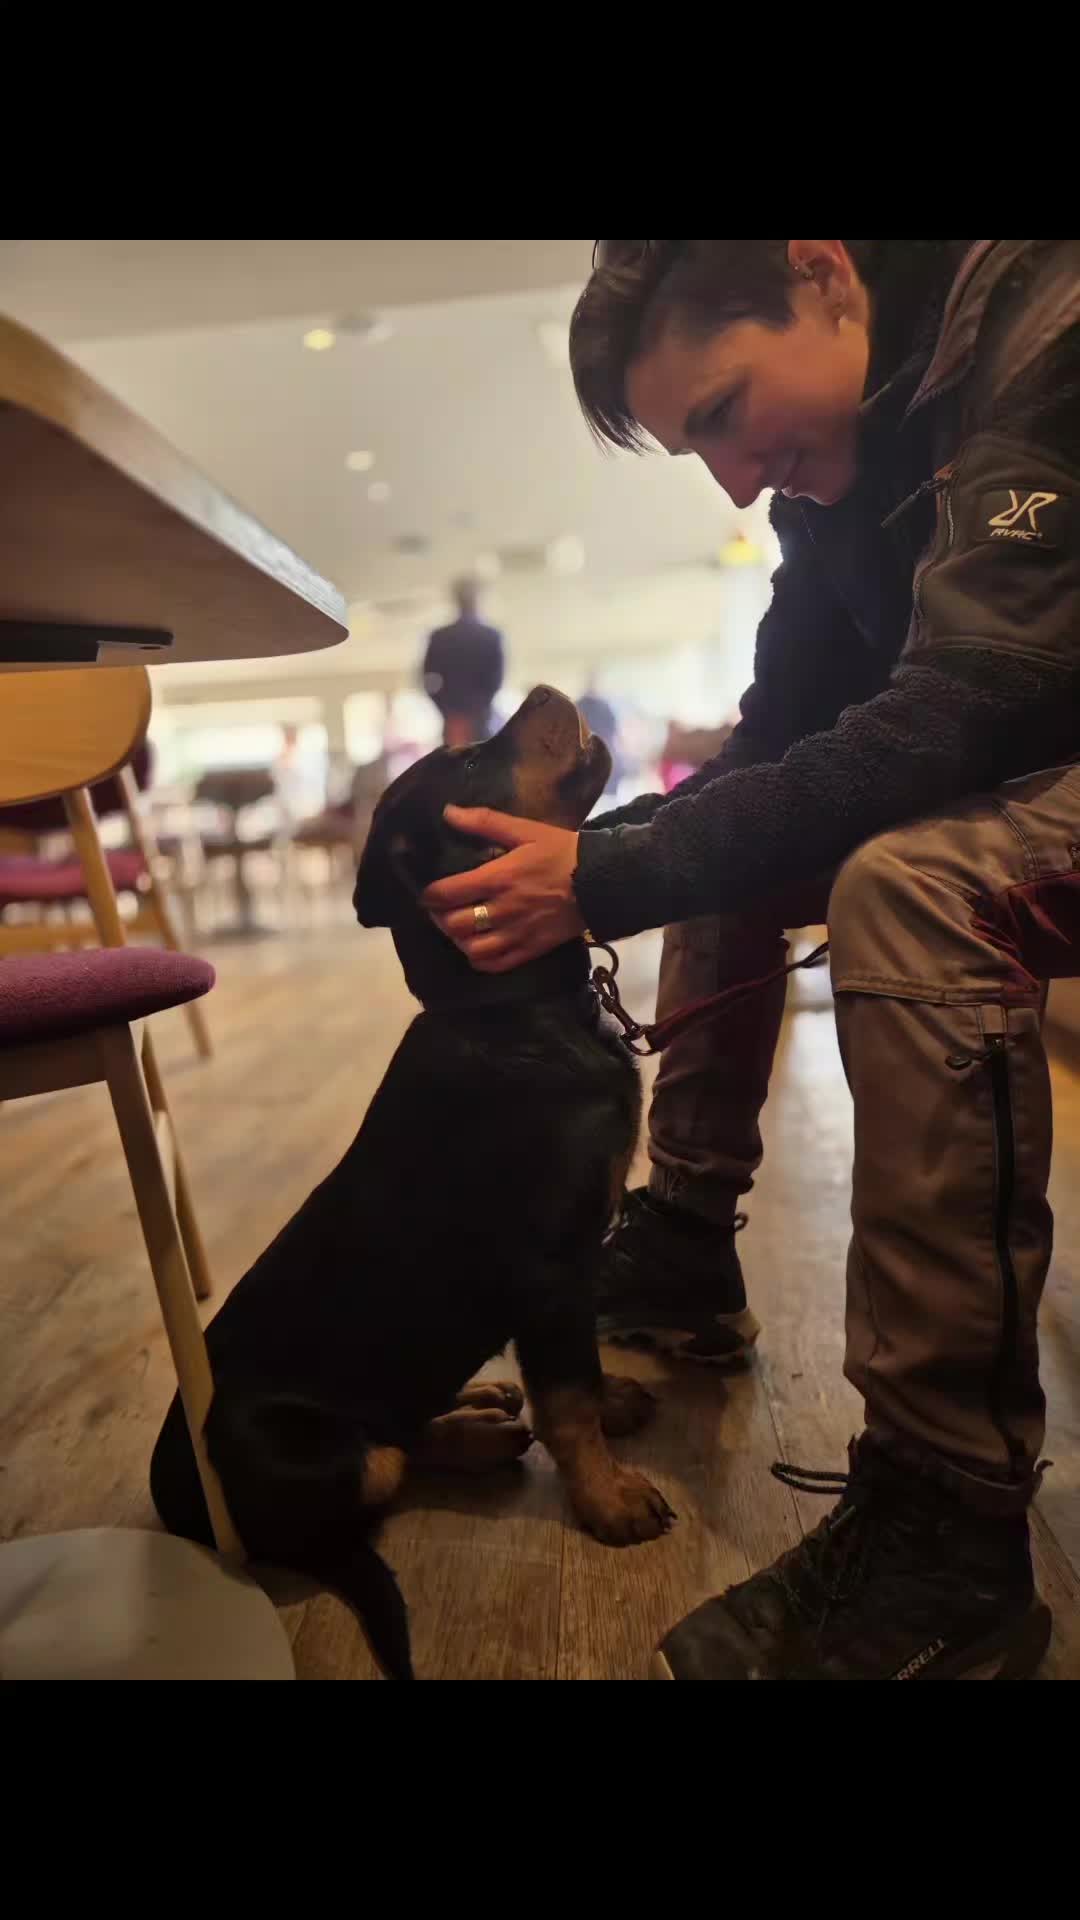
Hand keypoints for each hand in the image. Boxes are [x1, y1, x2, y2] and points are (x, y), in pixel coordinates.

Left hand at [420, 807, 584, 972]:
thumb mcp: (525, 830)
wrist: (602, 880)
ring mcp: (517, 933)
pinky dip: (479, 959)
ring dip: (458, 940)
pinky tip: (477, 948)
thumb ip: (485, 822)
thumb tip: (448, 812)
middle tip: (441, 910)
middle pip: (454, 924)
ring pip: (471, 948)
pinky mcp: (531, 949)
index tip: (429, 892)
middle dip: (440, 917)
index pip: (447, 893)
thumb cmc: (561, 851)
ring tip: (458, 929)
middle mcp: (503, 909)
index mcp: (498, 878)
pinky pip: (495, 964)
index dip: (430, 895)